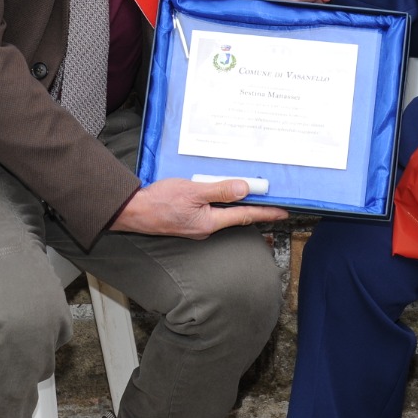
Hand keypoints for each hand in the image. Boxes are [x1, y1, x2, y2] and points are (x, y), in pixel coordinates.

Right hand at [109, 178, 288, 237]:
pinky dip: (220, 204)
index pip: (245, 216)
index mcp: (210, 222)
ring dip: (236, 205)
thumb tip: (244, 189)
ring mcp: (197, 226)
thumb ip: (219, 191)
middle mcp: (206, 228)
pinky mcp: (188, 221)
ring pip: (222, 214)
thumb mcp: (193, 191)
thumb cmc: (160, 201)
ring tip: (250, 194)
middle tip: (271, 200)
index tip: (284, 212)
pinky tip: (221, 195)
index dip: (266, 212)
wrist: (133, 212)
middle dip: (254, 209)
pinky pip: (210, 212)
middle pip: (236, 216)